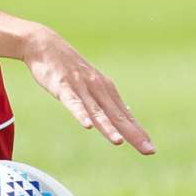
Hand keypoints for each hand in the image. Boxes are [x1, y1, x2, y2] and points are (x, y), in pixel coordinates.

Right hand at [23, 28, 154, 153]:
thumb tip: (126, 112)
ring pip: (96, 111)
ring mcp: (81, 87)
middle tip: (149, 151)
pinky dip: (80, 113)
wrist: (44, 44)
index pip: (125, 115)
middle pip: (117, 116)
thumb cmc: (67, 65)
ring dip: (108, 127)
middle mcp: (98, 88)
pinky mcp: (63, 86)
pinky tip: (87, 125)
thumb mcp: (91, 81)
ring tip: (118, 142)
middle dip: (133, 134)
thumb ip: (106, 99)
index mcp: (106, 89)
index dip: (138, 132)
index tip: (151, 149)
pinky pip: (72, 102)